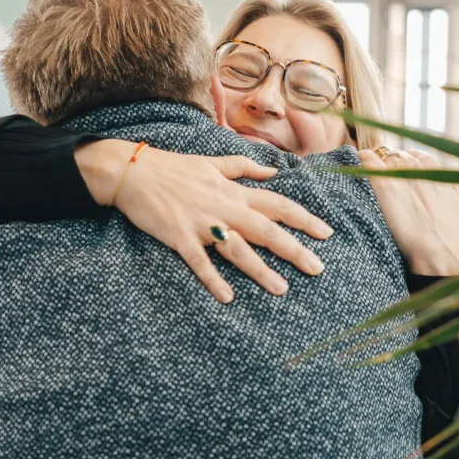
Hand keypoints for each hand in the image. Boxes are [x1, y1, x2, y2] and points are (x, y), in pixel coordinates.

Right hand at [76, 140, 332, 303]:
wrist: (132, 172)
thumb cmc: (174, 167)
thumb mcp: (213, 162)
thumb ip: (245, 168)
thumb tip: (274, 172)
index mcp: (234, 191)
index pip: (277, 204)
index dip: (303, 218)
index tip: (326, 232)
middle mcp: (224, 207)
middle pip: (266, 230)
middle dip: (294, 249)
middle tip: (318, 268)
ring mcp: (202, 224)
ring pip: (238, 249)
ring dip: (261, 270)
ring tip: (282, 289)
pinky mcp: (179, 237)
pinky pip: (199, 261)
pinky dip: (213, 279)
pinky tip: (228, 297)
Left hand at [358, 149, 458, 276]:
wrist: (438, 247)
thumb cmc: (451, 229)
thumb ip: (450, 183)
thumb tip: (442, 176)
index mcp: (433, 166)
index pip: (415, 155)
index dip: (407, 164)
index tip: (402, 173)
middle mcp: (415, 165)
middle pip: (397, 156)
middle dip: (392, 165)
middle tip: (388, 181)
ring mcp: (398, 173)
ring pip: (383, 158)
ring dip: (378, 165)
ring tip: (374, 177)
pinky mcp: (383, 186)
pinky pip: (368, 161)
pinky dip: (363, 159)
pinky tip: (360, 161)